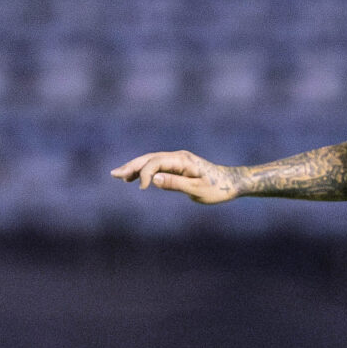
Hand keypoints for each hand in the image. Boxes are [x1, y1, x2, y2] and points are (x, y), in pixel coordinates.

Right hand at [112, 151, 242, 202]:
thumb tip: (153, 180)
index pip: (156, 162)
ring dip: (135, 168)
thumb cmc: (217, 188)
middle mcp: (178, 157)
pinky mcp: (178, 166)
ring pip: (151, 161)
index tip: (143, 189)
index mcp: (182, 160)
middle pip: (149, 158)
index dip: (146, 173)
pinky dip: (145, 171)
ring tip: (119, 176)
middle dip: (131, 166)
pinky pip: (157, 166)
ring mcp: (177, 160)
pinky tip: (135, 179)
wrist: (232, 182)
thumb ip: (175, 184)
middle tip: (114, 174)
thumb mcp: (197, 190)